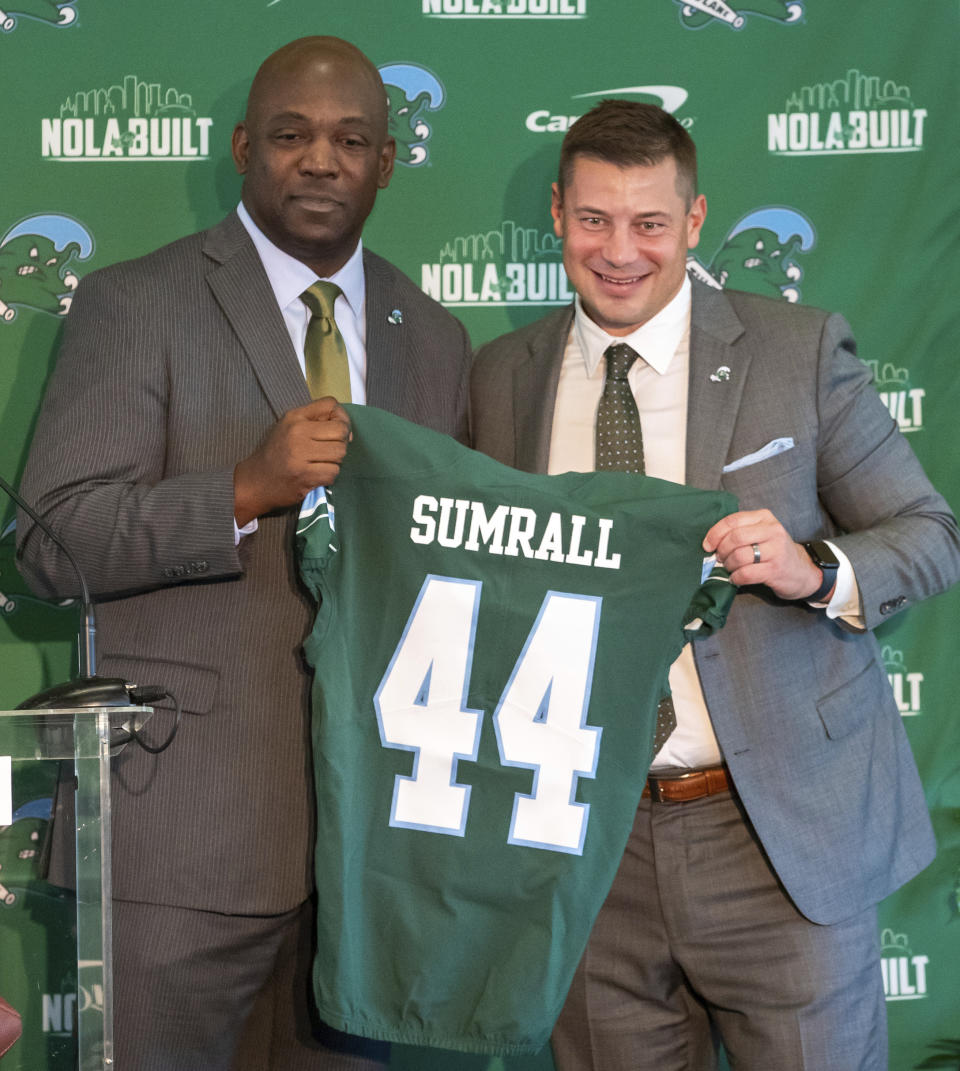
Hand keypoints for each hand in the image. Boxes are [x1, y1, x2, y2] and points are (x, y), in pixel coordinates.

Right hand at [233, 397, 349, 525]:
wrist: (256, 481)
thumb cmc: (276, 453)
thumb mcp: (289, 427)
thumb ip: (315, 420)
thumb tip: (347, 429)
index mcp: (295, 417)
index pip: (331, 405)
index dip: (341, 418)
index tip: (336, 431)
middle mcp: (297, 433)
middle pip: (341, 430)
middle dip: (342, 442)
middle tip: (330, 450)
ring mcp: (300, 455)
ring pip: (340, 452)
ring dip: (336, 460)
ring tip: (322, 463)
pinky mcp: (305, 476)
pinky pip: (333, 472)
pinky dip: (329, 475)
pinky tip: (317, 474)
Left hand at [703, 509, 827, 600]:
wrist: (802, 571)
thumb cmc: (774, 551)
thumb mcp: (761, 533)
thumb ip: (740, 531)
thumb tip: (711, 542)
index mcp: (764, 517)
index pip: (733, 521)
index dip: (715, 534)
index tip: (707, 545)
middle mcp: (772, 530)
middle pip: (735, 538)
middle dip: (722, 550)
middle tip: (720, 558)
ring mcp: (776, 550)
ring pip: (740, 556)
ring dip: (729, 565)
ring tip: (729, 568)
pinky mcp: (776, 569)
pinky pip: (746, 573)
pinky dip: (736, 577)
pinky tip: (736, 578)